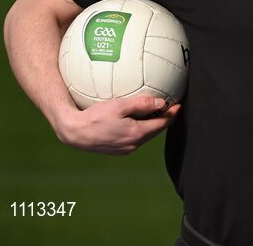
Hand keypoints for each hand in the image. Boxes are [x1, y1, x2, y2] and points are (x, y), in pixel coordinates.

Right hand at [55, 96, 180, 155]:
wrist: (74, 133)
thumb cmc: (94, 117)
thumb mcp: (119, 106)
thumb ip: (142, 104)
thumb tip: (162, 102)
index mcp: (136, 134)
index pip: (161, 124)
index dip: (172, 114)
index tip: (178, 104)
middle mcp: (133, 145)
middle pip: (155, 131)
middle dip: (164, 119)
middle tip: (170, 107)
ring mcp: (125, 149)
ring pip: (145, 136)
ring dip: (152, 125)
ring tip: (156, 113)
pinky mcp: (118, 150)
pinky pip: (135, 138)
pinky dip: (141, 129)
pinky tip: (138, 120)